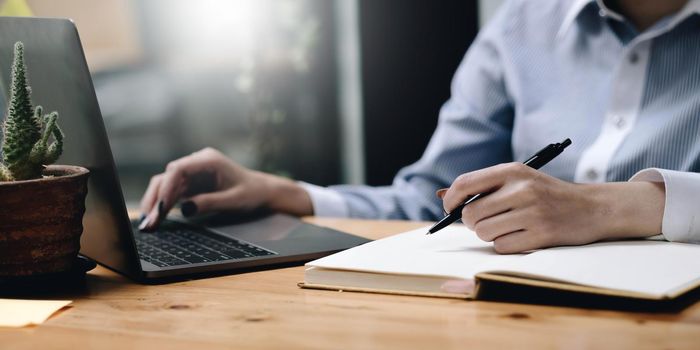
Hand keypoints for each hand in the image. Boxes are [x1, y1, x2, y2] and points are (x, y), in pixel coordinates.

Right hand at [139, 148, 312, 230]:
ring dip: (155, 203)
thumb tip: (185, 209)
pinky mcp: (191, 184)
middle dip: (155, 199)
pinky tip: (155, 219)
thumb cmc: (252, 193)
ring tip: (147, 225)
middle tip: (147, 222)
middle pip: (167, 177)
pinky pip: (172, 193)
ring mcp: (192, 173)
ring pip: (165, 185)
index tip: (160, 208)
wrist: (262, 191)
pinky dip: (163, 206)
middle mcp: (197, 163)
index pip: (178, 169)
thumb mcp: (234, 201)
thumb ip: (210, 203)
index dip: (166, 188)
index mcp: (208, 160)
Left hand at [441, 163, 664, 253]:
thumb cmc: (546, 194)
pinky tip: (522, 236)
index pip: (464, 184)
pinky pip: (502, 246)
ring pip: (483, 232)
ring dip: (490, 234)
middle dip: (472, 222)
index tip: (449, 208)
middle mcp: (521, 189)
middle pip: (470, 214)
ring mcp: (532, 212)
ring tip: (508, 226)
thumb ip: (482, 186)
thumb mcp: (518, 180)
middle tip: (487, 219)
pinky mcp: (542, 234)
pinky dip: (506, 245)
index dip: (450, 199)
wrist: (592, 208)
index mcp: (512, 170)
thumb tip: (442, 195)